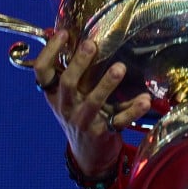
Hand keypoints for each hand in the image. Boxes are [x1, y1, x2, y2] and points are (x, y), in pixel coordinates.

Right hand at [32, 30, 150, 177]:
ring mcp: (83, 121)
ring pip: (93, 102)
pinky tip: (145, 99)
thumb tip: (76, 34)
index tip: (63, 33)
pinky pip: (119, 120)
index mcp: (55, 95)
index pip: (42, 72)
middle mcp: (66, 107)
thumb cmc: (81, 114)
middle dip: (79, 64)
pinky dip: (133, 109)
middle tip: (91, 45)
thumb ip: (75, 72)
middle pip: (67, 83)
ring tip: (119, 68)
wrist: (88, 156)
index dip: (49, 52)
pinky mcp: (103, 132)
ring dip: (106, 84)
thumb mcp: (71, 96)